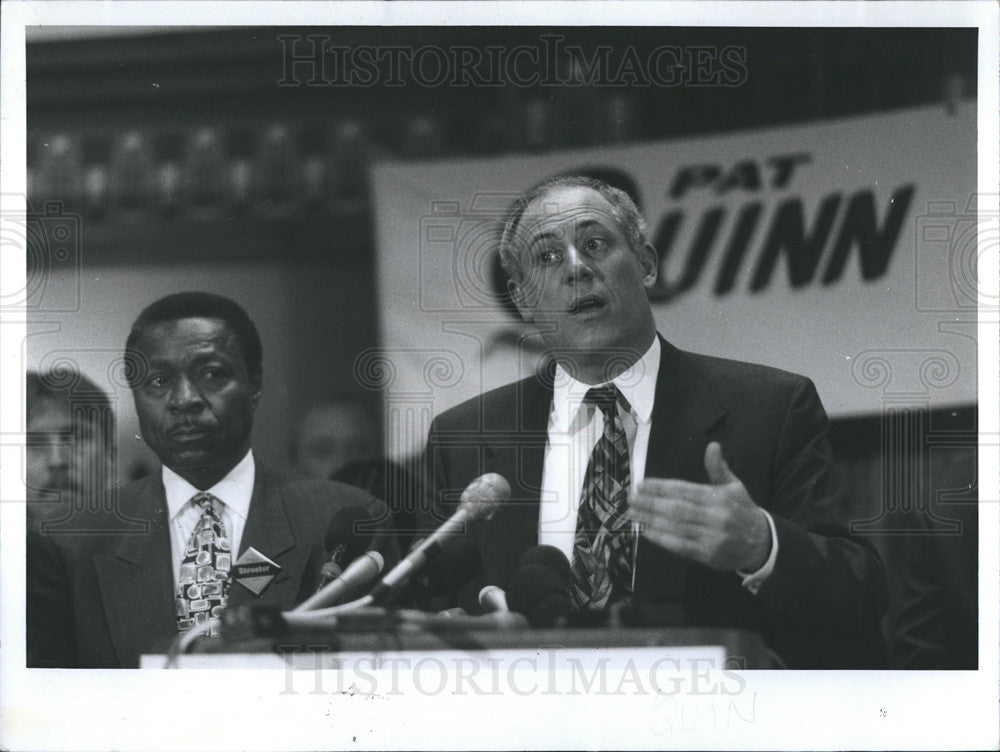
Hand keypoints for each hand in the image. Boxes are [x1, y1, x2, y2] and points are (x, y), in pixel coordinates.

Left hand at [628, 442, 771, 572]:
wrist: (762, 544)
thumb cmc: (743, 511)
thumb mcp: (735, 487)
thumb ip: (718, 468)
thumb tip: (713, 446)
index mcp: (719, 498)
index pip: (685, 490)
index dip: (662, 487)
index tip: (643, 485)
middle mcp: (715, 517)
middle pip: (677, 509)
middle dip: (651, 503)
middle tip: (631, 499)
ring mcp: (711, 538)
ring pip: (676, 527)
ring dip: (651, 520)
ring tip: (633, 513)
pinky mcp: (707, 556)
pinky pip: (680, 546)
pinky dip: (662, 539)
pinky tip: (647, 531)